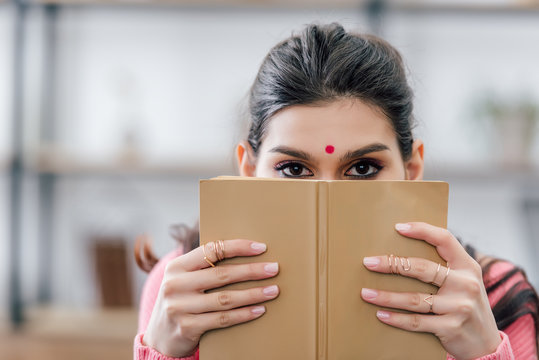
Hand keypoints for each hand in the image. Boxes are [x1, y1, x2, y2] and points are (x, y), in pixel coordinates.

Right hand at [143, 239, 279, 356]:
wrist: (159, 336)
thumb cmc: (181, 300)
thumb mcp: (184, 279)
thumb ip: (204, 267)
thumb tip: (245, 252)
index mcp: (176, 266)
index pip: (211, 250)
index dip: (238, 247)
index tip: (261, 247)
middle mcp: (175, 285)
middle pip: (222, 274)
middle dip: (252, 271)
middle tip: (274, 269)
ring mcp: (179, 307)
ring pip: (225, 298)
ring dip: (253, 294)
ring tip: (273, 290)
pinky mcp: (187, 327)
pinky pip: (222, 319)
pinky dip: (244, 314)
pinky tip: (259, 309)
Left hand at [360, 222, 500, 359]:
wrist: (487, 344)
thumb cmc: (466, 305)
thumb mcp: (464, 281)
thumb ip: (445, 267)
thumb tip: (403, 253)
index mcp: (467, 266)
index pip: (445, 239)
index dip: (422, 230)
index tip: (398, 228)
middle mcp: (466, 284)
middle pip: (422, 268)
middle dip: (391, 264)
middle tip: (368, 263)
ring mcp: (459, 306)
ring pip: (414, 298)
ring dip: (386, 296)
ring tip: (366, 293)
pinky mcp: (451, 327)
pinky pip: (417, 321)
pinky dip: (396, 318)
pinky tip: (381, 314)